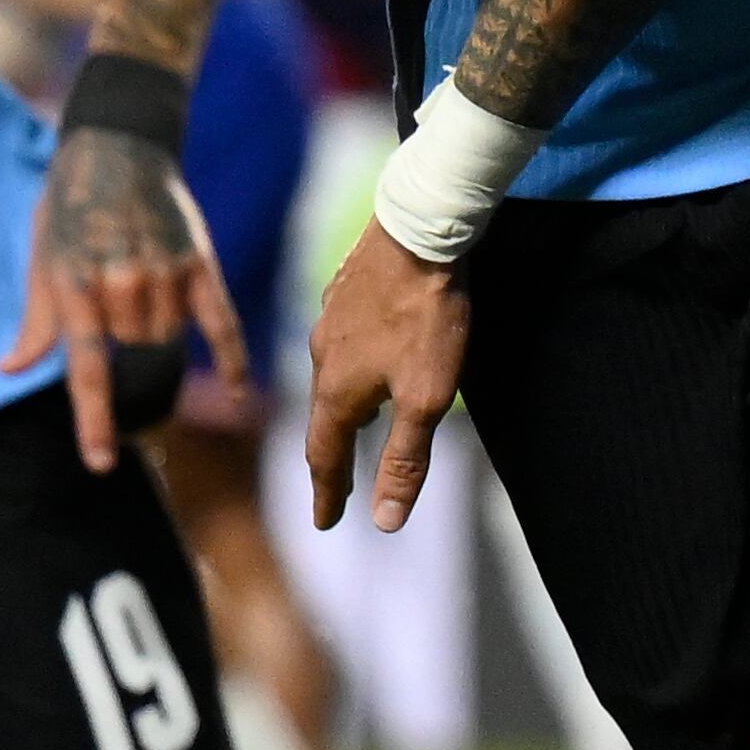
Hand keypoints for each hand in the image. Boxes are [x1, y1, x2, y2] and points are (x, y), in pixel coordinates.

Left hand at [3, 124, 248, 471]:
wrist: (119, 145)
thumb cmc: (69, 206)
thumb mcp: (42, 259)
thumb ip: (36, 321)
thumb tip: (10, 369)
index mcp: (77, 287)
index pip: (88, 369)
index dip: (94, 420)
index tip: (103, 461)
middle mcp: (124, 283)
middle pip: (133, 347)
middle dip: (121, 333)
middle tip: (111, 282)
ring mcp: (166, 272)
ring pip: (167, 334)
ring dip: (155, 324)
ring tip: (141, 274)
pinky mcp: (199, 261)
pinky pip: (220, 321)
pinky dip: (229, 357)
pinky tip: (237, 392)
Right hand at [301, 221, 468, 534]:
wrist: (420, 226)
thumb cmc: (427, 316)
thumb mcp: (426, 397)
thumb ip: (405, 458)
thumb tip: (384, 521)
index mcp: (337, 390)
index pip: (324, 457)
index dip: (328, 494)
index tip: (325, 523)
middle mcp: (322, 357)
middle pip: (323, 418)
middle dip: (331, 454)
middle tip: (337, 483)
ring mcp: (330, 320)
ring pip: (331, 377)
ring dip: (341, 408)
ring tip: (356, 426)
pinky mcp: (345, 290)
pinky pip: (342, 342)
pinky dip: (350, 367)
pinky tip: (366, 358)